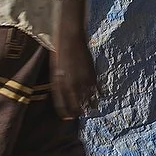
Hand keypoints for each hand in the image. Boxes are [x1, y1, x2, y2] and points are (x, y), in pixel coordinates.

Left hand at [50, 0, 97, 119]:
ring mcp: (82, 80)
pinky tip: (101, 97)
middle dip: (77, 112)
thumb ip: (59, 81)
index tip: (67, 119)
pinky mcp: (92, 74)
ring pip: (87, 99)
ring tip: (91, 109)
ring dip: (89, 105)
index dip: (65, 112)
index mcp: (58, 83)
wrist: (70, 37)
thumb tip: (65, 92)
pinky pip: (97, 89)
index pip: (62, 104)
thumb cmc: (59, 51)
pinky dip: (99, 94)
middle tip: (79, 115)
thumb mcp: (55, 68)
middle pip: (75, 104)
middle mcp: (70, 84)